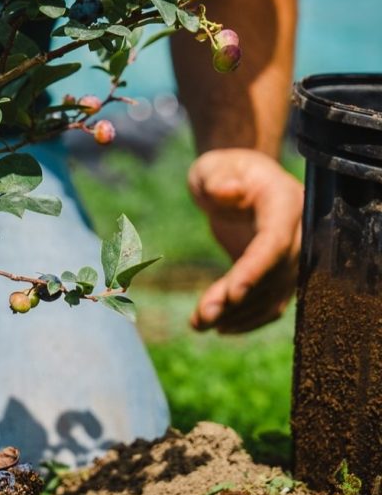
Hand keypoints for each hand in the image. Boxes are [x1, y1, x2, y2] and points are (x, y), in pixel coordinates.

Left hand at [188, 148, 302, 333]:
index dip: (256, 269)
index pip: (275, 242)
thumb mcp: (214, 167)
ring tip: (198, 325)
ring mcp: (290, 256)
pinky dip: (246, 318)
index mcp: (285, 204)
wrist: (240, 179)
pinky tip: (218, 327)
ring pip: (271, 295)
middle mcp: (297, 233)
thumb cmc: (224, 170)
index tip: (232, 293)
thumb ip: (218, 177)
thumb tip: (226, 191)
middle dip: (240, 301)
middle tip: (203, 318)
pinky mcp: (277, 272)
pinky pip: (269, 301)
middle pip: (273, 275)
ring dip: (237, 315)